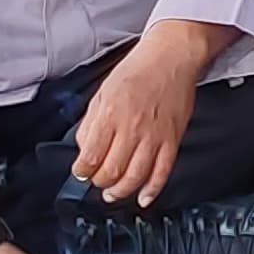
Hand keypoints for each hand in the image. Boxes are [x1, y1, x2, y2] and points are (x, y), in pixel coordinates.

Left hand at [72, 21, 216, 204]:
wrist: (172, 57)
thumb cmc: (138, 70)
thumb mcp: (103, 91)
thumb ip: (91, 122)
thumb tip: (85, 149)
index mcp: (110, 113)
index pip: (91, 156)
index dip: (82, 171)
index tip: (81, 172)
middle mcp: (132, 127)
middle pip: (111, 171)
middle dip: (99, 183)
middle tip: (97, 182)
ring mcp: (154, 136)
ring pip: (135, 177)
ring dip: (121, 192)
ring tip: (113, 194)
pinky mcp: (172, 140)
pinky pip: (162, 172)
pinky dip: (152, 190)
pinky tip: (143, 197)